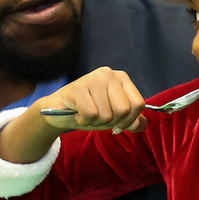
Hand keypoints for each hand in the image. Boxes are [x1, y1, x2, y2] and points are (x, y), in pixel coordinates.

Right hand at [0, 68, 147, 165]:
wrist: (59, 111)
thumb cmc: (90, 112)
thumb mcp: (115, 118)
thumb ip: (132, 121)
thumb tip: (139, 125)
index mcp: (121, 78)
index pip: (138, 104)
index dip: (130, 121)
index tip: (118, 126)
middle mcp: (108, 74)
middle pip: (123, 110)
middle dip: (111, 122)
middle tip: (99, 118)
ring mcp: (92, 78)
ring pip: (106, 114)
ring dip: (96, 122)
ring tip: (87, 114)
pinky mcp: (77, 88)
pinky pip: (91, 114)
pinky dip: (84, 120)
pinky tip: (78, 113)